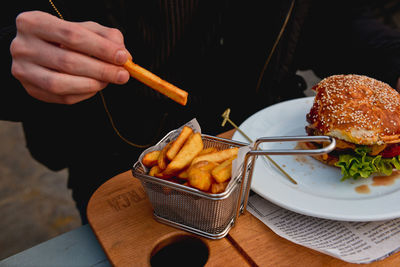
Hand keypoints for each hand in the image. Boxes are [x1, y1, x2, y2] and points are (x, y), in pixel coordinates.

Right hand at [10, 11, 130, 103]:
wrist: (40, 51)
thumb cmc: (65, 38)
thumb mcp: (85, 29)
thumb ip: (106, 37)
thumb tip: (124, 55)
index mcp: (33, 23)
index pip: (72, 35)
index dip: (101, 48)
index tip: (122, 57)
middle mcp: (22, 46)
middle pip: (68, 61)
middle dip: (101, 70)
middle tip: (123, 75)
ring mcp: (23, 70)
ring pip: (61, 84)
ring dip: (92, 84)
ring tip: (108, 81)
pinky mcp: (31, 90)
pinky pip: (62, 97)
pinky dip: (84, 94)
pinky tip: (94, 86)